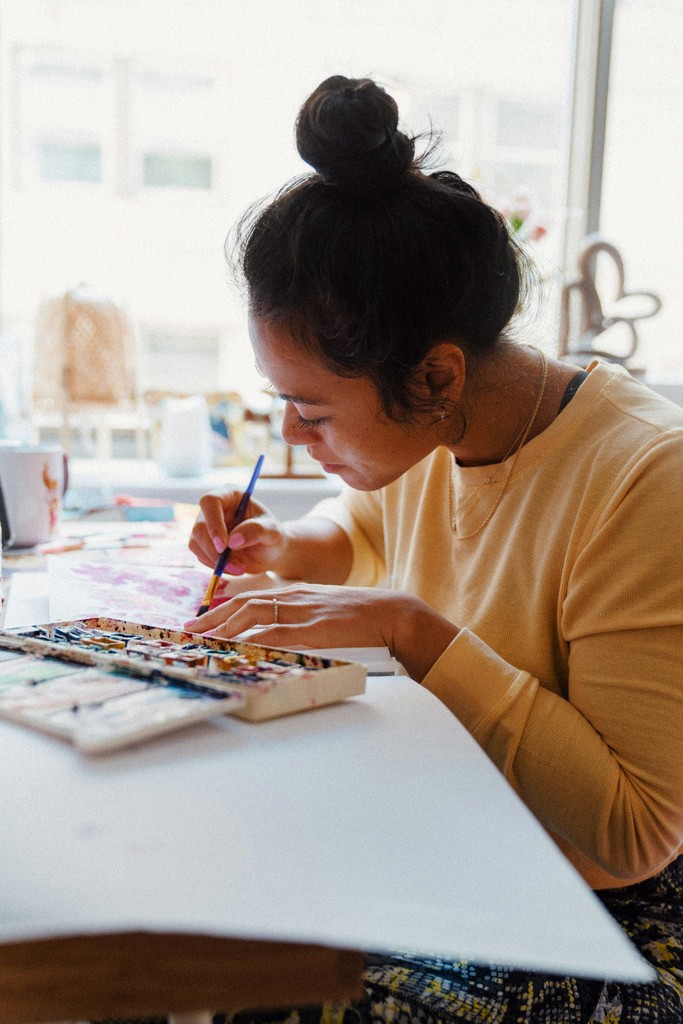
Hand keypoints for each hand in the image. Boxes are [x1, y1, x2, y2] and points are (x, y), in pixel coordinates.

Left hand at [184, 583, 459, 680]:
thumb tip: (278, 633)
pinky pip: (274, 633)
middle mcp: (293, 596)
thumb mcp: (325, 609)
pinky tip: (235, 647)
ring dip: (222, 627)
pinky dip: (251, 640)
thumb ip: (301, 616)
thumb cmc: (361, 615)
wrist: (390, 614)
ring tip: (201, 640)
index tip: (202, 620)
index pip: (250, 596)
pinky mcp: (311, 628)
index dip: (222, 608)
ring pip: (252, 614)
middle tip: (188, 630)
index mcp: (295, 591)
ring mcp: (301, 611)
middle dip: (212, 617)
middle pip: (243, 603)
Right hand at [188, 491, 287, 575]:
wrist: (269, 552)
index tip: (224, 545)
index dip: (214, 523)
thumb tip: (233, 541)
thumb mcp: (272, 531)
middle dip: (215, 551)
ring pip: (196, 543)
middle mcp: (214, 508)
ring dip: (216, 561)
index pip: (210, 501)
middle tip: (236, 566)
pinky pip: (200, 555)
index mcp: (230, 495)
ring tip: (240, 568)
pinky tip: (234, 568)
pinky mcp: (203, 543)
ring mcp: (206, 526)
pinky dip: (215, 566)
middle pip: (199, 527)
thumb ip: (256, 531)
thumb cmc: (272, 536)